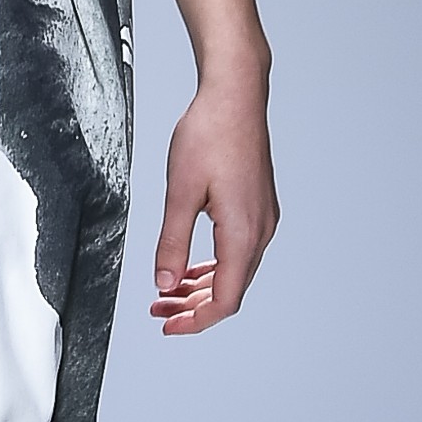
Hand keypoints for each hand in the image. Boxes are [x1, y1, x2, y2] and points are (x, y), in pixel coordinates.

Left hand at [148, 0, 276, 335]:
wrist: (235, 95)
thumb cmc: (208, 135)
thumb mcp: (180, 193)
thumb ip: (171, 244)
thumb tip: (165, 285)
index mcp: (242, 234)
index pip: (225, 300)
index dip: (196, 321)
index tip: (168, 326)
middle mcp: (260, 232)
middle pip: (231, 290)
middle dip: (194, 307)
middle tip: (159, 311)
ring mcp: (262, 219)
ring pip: (235, 271)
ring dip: (202, 287)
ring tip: (168, 293)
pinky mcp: (258, 207)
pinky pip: (238, 251)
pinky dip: (213, 266)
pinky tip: (190, 266)